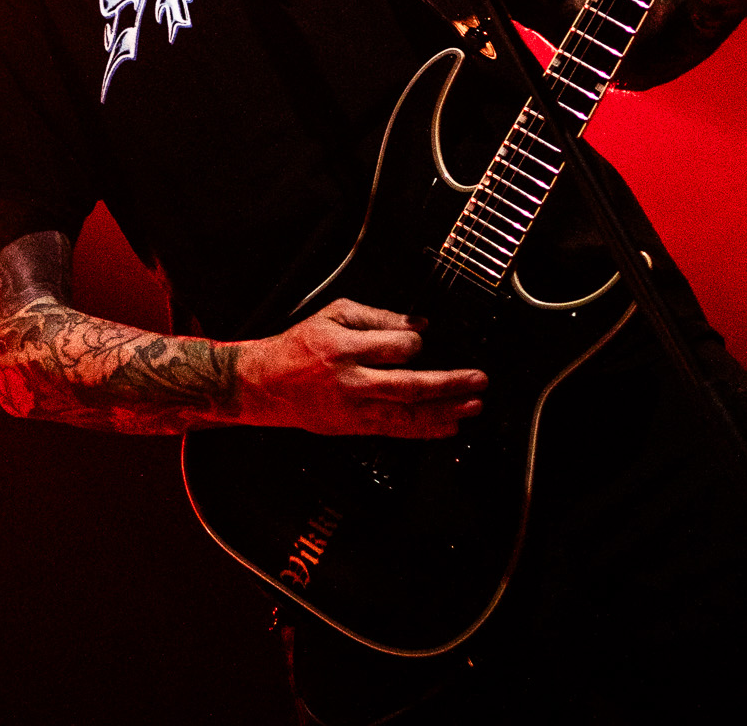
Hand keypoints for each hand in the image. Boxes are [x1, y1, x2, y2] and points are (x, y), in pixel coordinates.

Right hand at [235, 298, 486, 437]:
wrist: (268, 384)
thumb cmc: (301, 345)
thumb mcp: (335, 314)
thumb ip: (379, 317)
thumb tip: (419, 324)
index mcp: (345, 348)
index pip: (396, 347)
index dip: (415, 342)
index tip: (421, 339)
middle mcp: (352, 382)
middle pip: (410, 387)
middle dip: (449, 384)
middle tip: (478, 380)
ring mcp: (355, 410)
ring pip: (407, 415)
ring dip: (445, 412)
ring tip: (472, 406)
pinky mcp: (355, 427)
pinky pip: (396, 430)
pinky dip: (425, 430)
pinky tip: (447, 427)